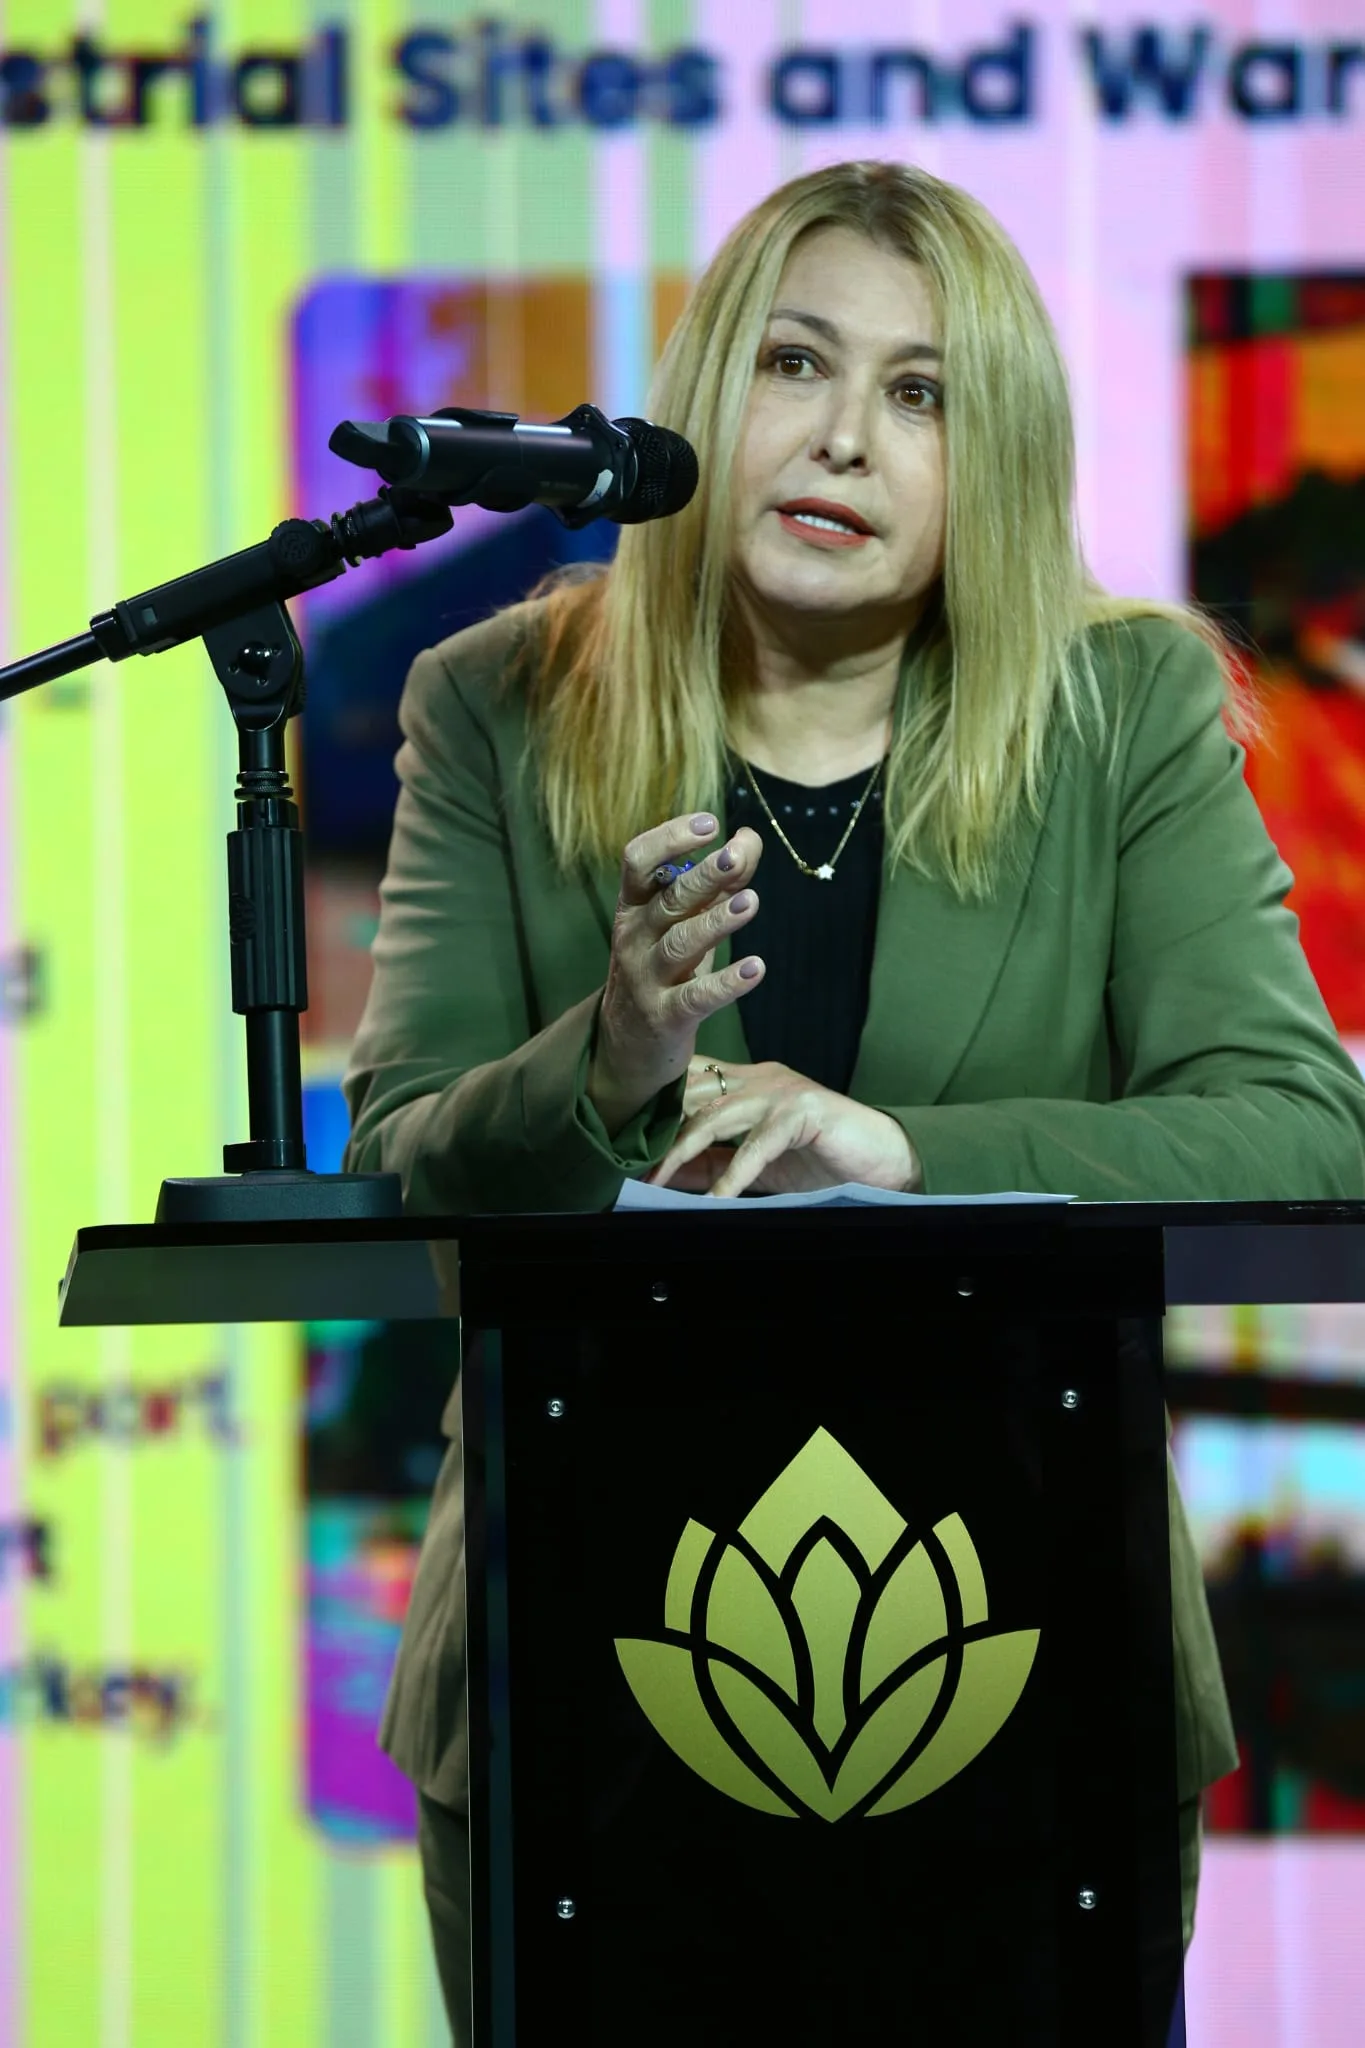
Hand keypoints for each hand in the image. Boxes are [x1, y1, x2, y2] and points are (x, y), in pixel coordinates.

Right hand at [587, 815, 765, 1135]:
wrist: (628, 1045)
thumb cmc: (663, 970)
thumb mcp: (684, 923)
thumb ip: (718, 883)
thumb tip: (749, 838)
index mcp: (633, 908)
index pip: (638, 861)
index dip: (670, 837)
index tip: (710, 822)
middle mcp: (634, 938)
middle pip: (668, 900)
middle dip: (703, 875)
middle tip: (735, 855)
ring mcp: (645, 979)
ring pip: (680, 944)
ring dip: (716, 922)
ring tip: (751, 902)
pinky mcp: (665, 1016)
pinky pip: (696, 997)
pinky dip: (727, 983)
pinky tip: (756, 968)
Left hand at [651, 1058, 921, 1196]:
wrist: (884, 1162)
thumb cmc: (821, 1160)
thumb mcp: (756, 1165)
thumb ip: (714, 1164)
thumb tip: (667, 1177)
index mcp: (748, 1082)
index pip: (690, 1083)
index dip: (655, 1108)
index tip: (623, 1142)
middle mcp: (760, 1078)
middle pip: (692, 1098)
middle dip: (657, 1133)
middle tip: (628, 1169)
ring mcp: (781, 1092)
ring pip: (715, 1117)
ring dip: (681, 1153)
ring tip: (656, 1184)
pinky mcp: (803, 1112)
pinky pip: (756, 1147)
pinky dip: (732, 1176)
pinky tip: (715, 1201)